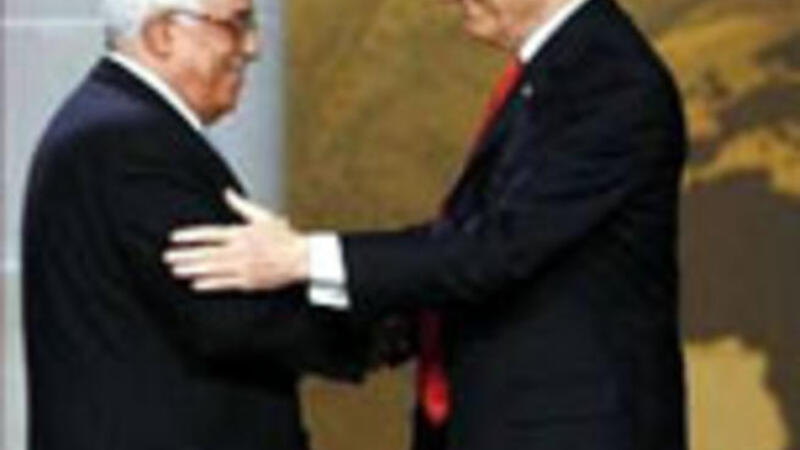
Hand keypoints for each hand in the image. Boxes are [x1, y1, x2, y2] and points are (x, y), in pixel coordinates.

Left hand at [163, 189, 308, 292]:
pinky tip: (195, 284)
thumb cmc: (283, 237)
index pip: (210, 234)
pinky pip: (225, 284)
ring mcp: (243, 268)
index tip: (174, 238)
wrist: (300, 258)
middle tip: (167, 257)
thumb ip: (241, 205)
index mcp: (241, 234)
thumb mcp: (263, 216)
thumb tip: (227, 191)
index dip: (191, 236)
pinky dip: (210, 284)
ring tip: (175, 270)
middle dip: (185, 255)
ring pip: (212, 269)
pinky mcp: (248, 282)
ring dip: (192, 270)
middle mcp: (239, 251)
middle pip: (206, 253)